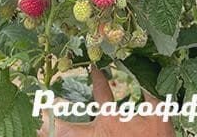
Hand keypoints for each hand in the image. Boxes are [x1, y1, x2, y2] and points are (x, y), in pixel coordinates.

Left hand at [40, 67, 174, 136]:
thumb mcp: (160, 116)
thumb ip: (151, 96)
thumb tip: (145, 77)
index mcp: (110, 120)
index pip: (101, 92)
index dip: (97, 77)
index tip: (92, 66)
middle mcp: (97, 135)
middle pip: (67, 129)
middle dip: (50, 121)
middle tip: (37, 111)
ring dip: (51, 132)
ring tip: (37, 127)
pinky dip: (65, 136)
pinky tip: (49, 134)